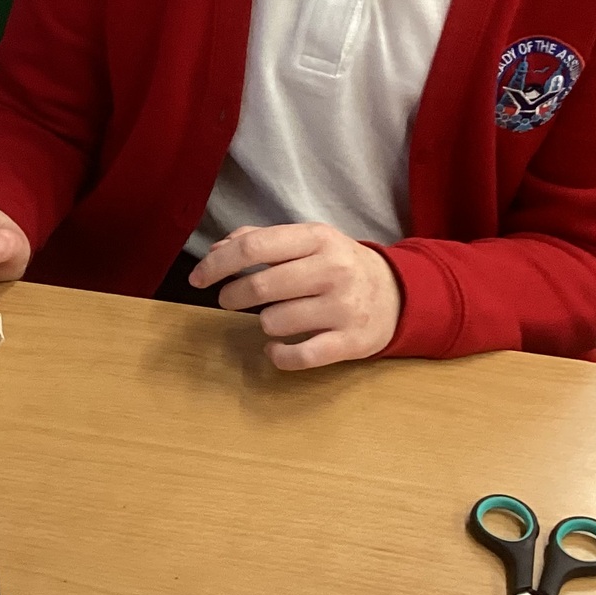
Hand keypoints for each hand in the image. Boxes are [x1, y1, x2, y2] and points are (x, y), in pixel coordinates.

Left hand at [190, 223, 401, 370]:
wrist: (398, 294)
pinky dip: (277, 356)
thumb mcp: (306, 240)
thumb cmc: (337, 264)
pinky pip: (298, 357)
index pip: (253, 247)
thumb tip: (216, 252)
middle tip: (228, 300)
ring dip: (262, 322)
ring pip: (274, 322)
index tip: (198, 278)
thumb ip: (259, 240)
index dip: (217, 265)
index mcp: (317, 238)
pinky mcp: (350, 342)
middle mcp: (332, 270)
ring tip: (274, 317)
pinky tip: (275, 349)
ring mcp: (343, 307)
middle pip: (260, 286)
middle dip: (232, 296)